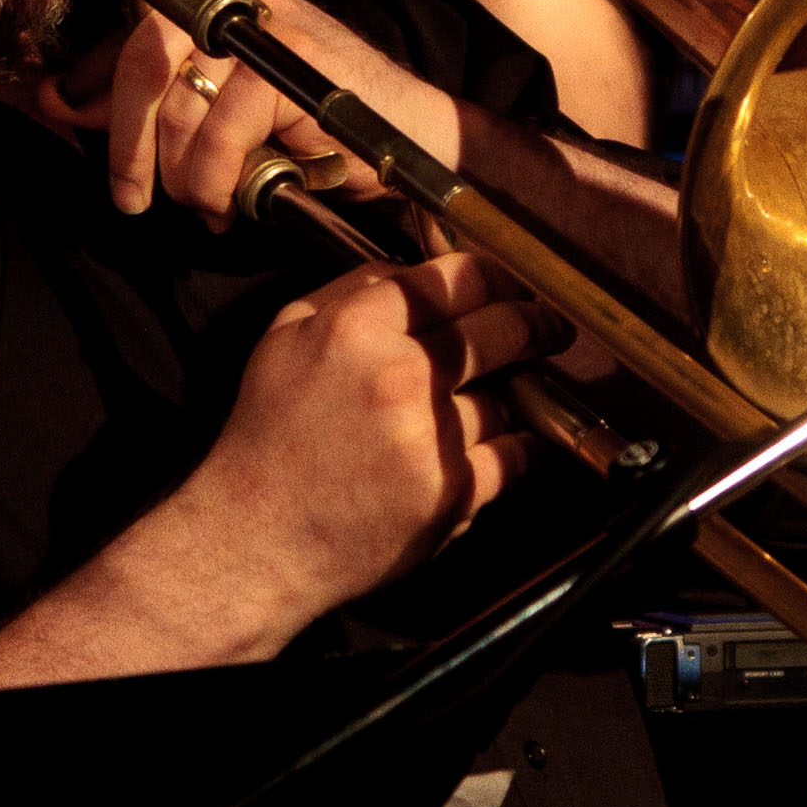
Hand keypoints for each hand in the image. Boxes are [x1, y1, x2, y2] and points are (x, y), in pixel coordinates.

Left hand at [52, 0, 461, 228]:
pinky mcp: (286, 60)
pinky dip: (220, 181)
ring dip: (185, 176)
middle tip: (133, 195)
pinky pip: (217, 131)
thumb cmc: (315, 124)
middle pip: (141, 54)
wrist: (408, 137)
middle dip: (129, 144)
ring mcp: (264, 19)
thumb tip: (60, 104)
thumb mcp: (222, 109)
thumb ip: (152, 102)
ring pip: (176, 106)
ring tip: (212, 200)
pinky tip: (243, 195)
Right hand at [177, 245, 558, 623]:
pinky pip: (515, 454)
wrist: (256, 539)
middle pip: (502, 328)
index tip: (511, 283)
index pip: (456, 279)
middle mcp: (400, 377)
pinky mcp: (453, 494)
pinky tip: (515, 441)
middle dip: (536, 323)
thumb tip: (416, 267)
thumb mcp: (286, 337)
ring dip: (515, 393)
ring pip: (508, 396)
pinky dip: (521, 445)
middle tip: (550, 327)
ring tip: (513, 392)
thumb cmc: (269, 435)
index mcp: (357, 330)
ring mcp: (432, 438)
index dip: (496, 275)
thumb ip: (352, 291)